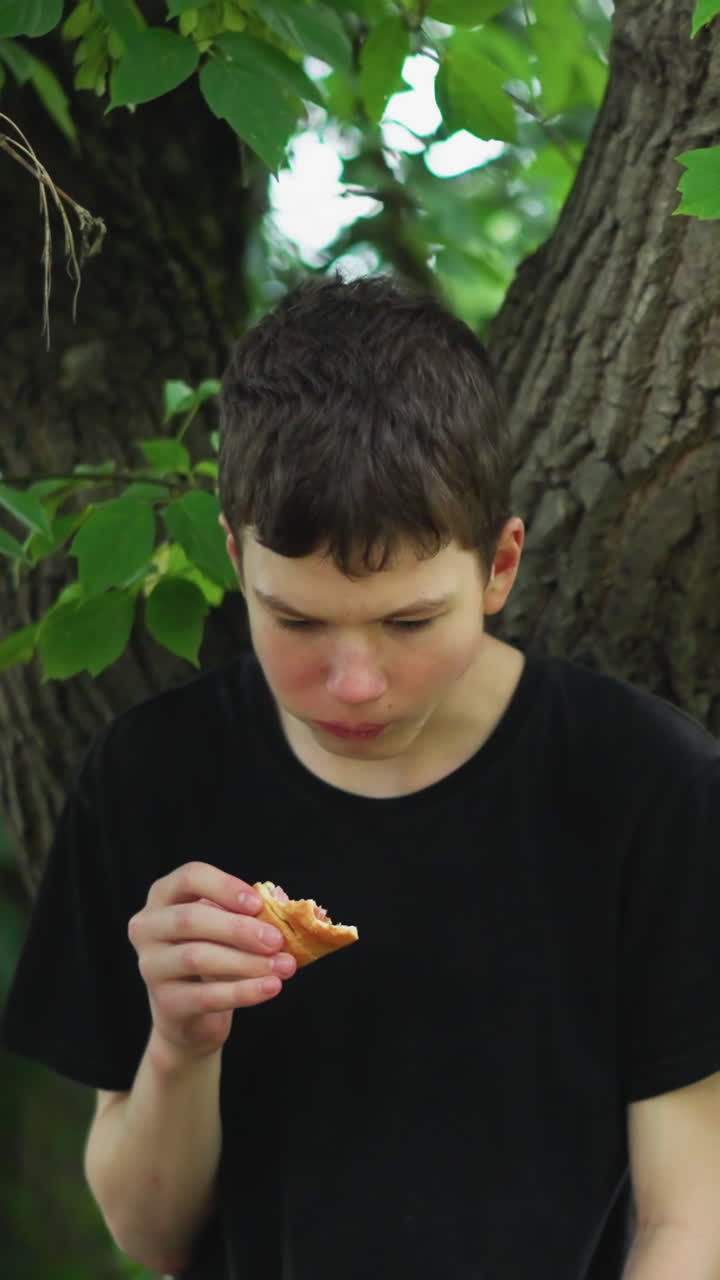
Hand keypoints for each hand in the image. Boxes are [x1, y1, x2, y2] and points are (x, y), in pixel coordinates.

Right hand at [127, 861, 295, 1062]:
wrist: (190, 1013)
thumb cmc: (214, 954)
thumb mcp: (226, 927)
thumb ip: (247, 914)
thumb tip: (283, 910)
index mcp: (164, 896)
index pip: (189, 877)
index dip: (224, 886)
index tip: (257, 904)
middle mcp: (147, 926)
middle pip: (190, 919)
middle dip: (239, 929)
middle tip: (277, 940)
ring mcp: (150, 965)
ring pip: (197, 957)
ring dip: (247, 962)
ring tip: (285, 967)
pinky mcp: (165, 1002)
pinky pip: (206, 996)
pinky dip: (243, 991)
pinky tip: (271, 987)